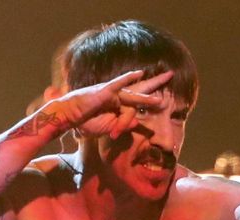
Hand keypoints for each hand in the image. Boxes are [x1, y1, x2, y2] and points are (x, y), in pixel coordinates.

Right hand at [52, 69, 173, 139]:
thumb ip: (123, 124)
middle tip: (170, 74)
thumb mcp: (109, 127)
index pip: (137, 102)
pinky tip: (139, 73)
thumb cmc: (86, 122)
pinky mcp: (105, 92)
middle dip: (156, 83)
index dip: (149, 101)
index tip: (163, 100)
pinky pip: (118, 84)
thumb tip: (138, 123)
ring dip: (148, 90)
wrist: (69, 116)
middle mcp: (117, 96)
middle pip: (140, 89)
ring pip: (133, 92)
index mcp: (119, 105)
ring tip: (164, 84)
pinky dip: (128, 78)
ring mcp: (111, 92)